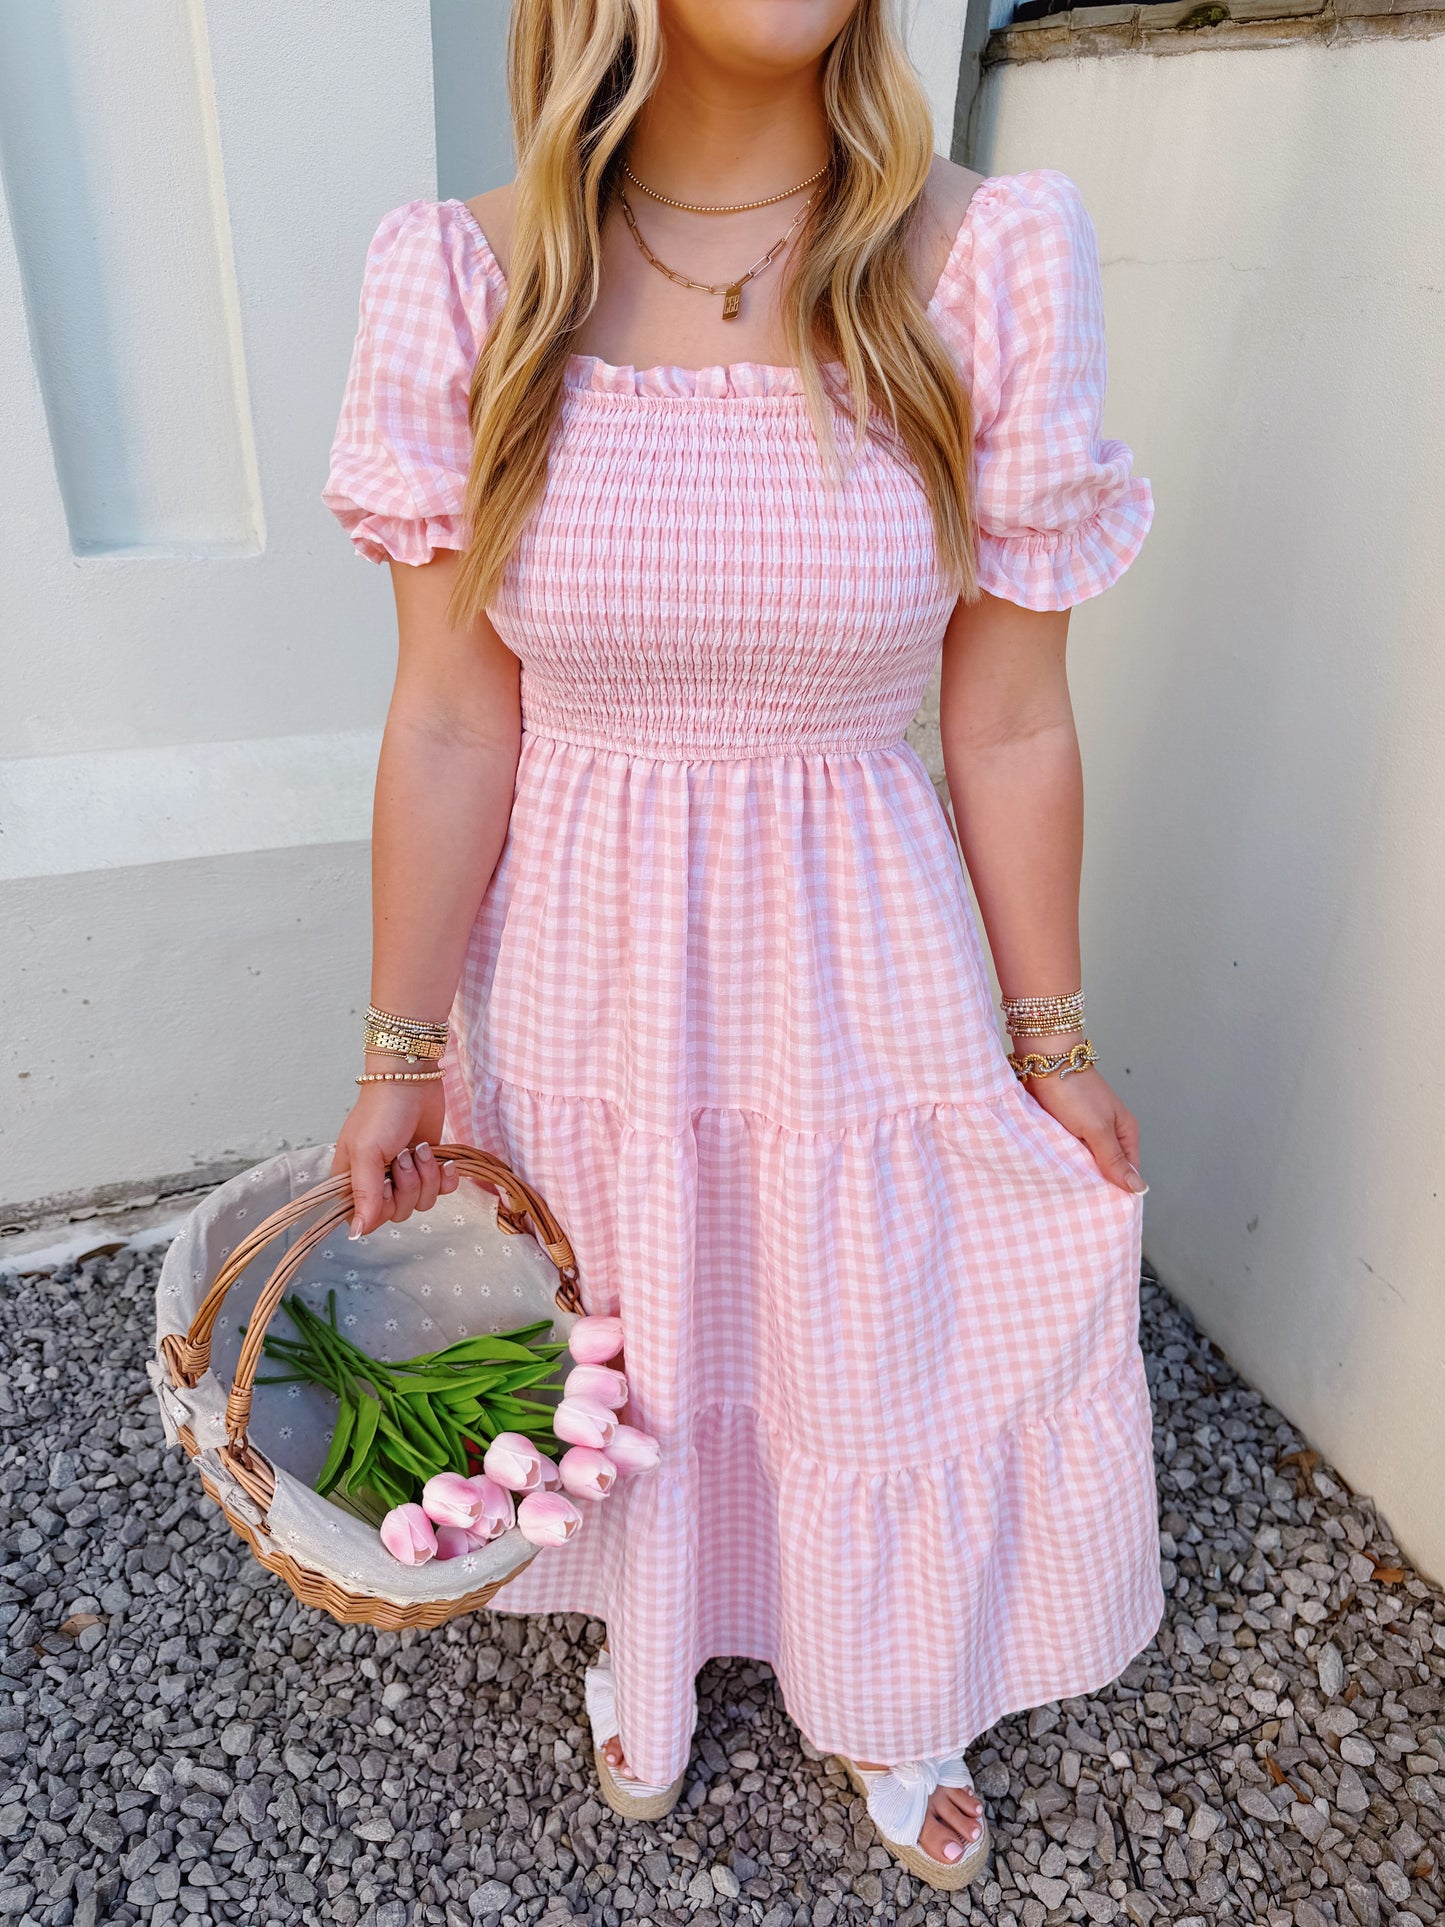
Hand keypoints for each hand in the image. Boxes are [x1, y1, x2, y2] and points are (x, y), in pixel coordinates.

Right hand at [331, 1082, 460, 1237]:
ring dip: (427, 1176)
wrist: (412, 1079)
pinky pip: (443, 1191)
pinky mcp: (430, 1166)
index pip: (367, 1219)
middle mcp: (378, 1182)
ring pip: (422, 1202)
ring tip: (420, 1149)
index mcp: (353, 1181)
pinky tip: (443, 1159)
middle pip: (398, 1213)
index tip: (386, 1185)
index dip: (381, 1209)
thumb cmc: (381, 1112)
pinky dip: (446, 1176)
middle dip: (408, 1186)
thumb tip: (356, 1233)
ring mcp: (406, 1174)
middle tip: (404, 1157)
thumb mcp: (366, 1153)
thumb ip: (364, 1194)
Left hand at [1018, 1057, 1145, 1194]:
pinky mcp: (1066, 1126)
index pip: (1128, 1171)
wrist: (1042, 1062)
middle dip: (1095, 1182)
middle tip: (1082, 1202)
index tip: (1105, 1208)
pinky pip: (1068, 1150)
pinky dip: (1063, 1159)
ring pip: (1085, 1160)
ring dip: (1077, 1171)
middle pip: (1107, 1167)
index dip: (1118, 1189)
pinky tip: (1055, 1170)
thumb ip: (1114, 1160)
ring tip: (1066, 1189)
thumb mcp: (1097, 1130)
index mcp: (1125, 1131)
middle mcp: (1109, 1131)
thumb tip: (1138, 1188)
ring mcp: (1086, 1128)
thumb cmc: (1074, 1090)